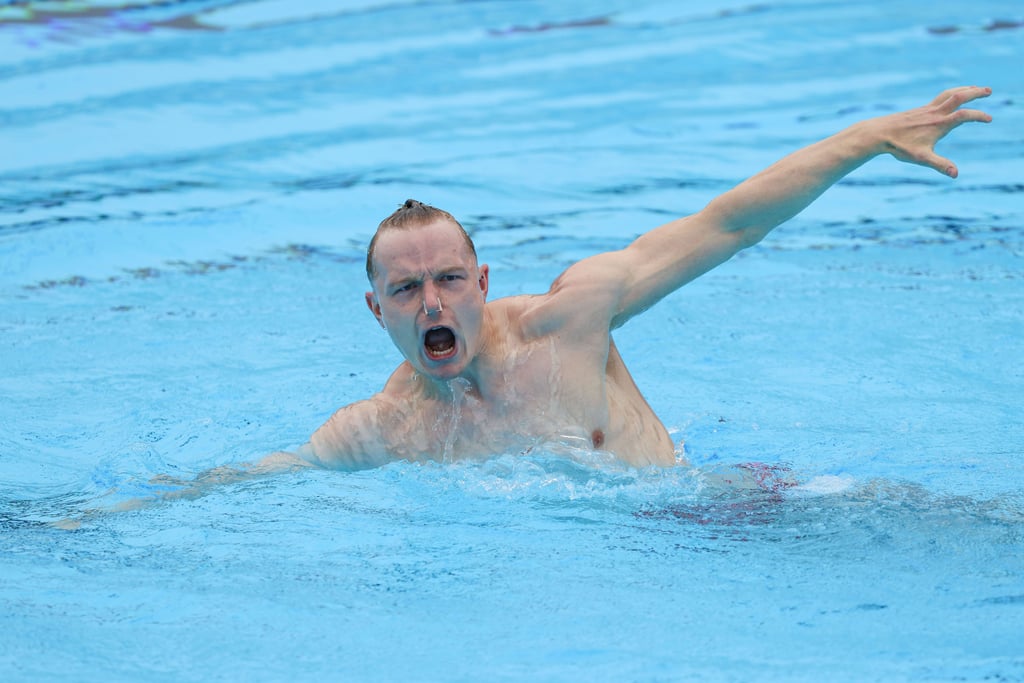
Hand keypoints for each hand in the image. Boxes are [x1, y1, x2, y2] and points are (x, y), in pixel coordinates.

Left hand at [873, 85, 991, 177]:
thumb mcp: (921, 158)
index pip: (965, 115)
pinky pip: (939, 98)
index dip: (979, 116)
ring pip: (948, 94)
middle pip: (959, 96)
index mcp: (939, 124)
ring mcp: (926, 109)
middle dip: (975, 92)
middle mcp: (935, 113)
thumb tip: (956, 174)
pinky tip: (950, 97)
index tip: (989, 119)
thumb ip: (940, 164)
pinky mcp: (919, 110)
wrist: (879, 134)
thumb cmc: (899, 147)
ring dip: (963, 89)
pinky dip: (950, 94)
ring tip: (974, 88)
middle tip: (989, 91)